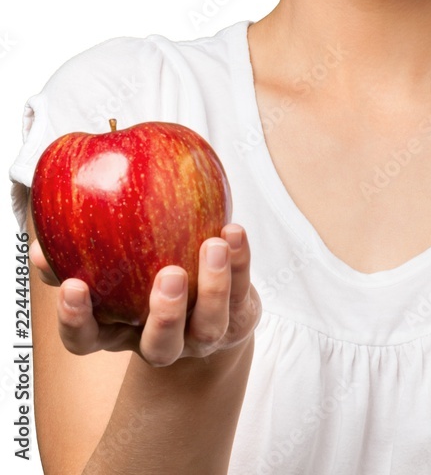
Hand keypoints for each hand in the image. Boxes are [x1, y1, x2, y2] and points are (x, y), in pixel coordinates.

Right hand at [30, 224, 261, 366]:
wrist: (209, 300)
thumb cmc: (142, 272)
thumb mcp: (109, 265)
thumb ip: (79, 250)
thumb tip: (40, 240)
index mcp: (120, 330)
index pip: (88, 339)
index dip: (77, 320)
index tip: (75, 286)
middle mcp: (162, 340)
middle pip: (161, 346)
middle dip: (165, 315)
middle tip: (169, 275)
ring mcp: (203, 333)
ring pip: (210, 324)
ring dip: (213, 285)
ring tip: (215, 244)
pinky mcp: (239, 313)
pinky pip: (242, 288)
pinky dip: (241, 259)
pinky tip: (233, 231)